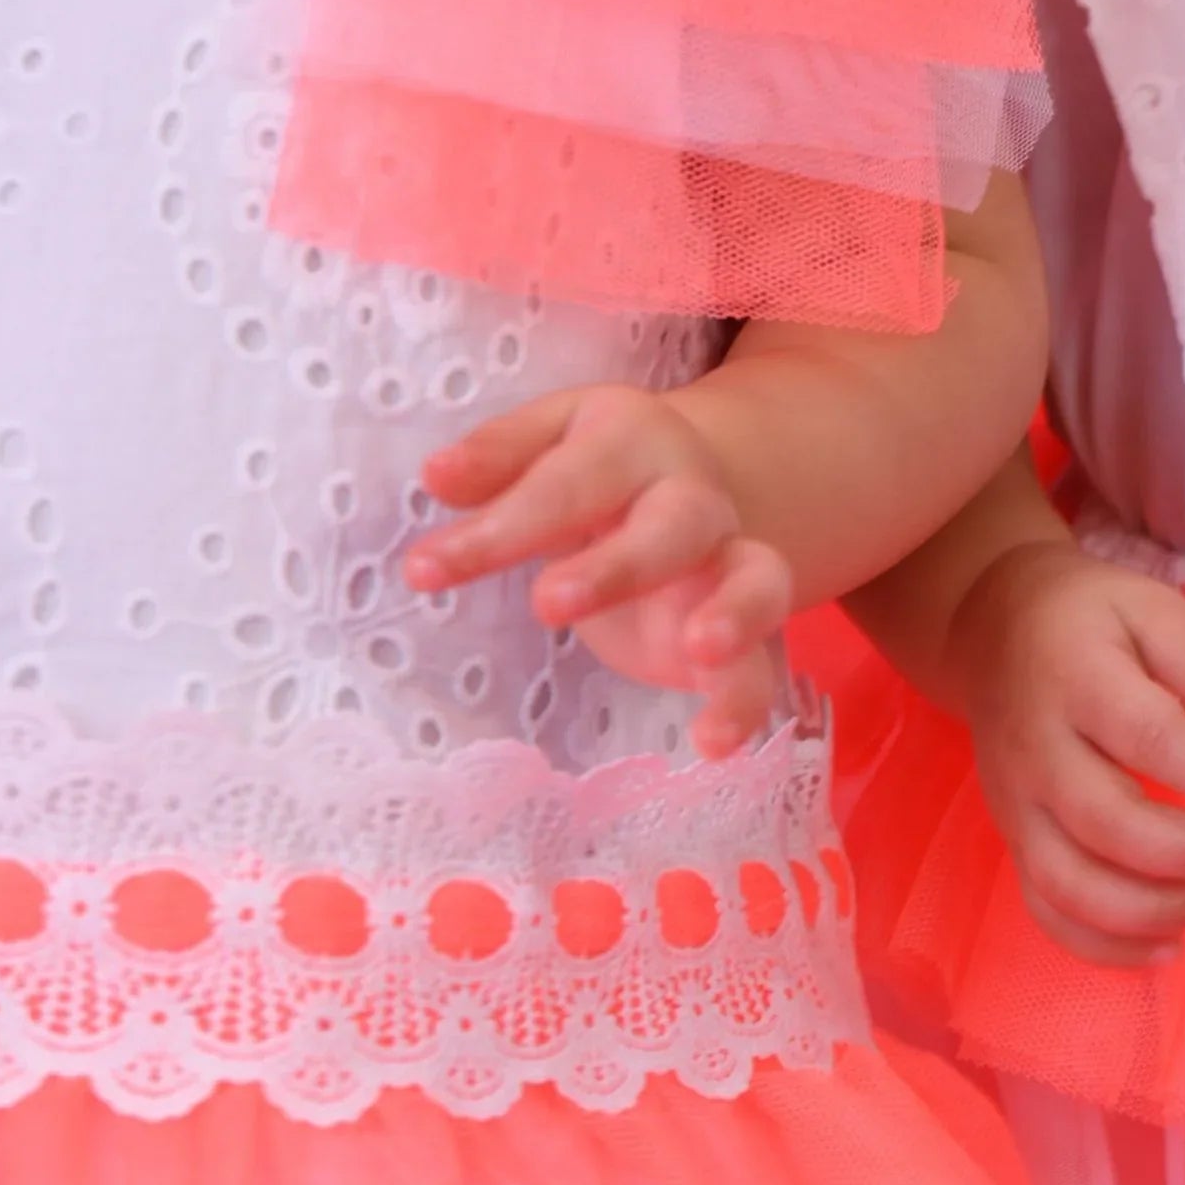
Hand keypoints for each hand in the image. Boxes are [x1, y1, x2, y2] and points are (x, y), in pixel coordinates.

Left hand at [412, 386, 791, 757]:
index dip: (499, 526)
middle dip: (619, 564)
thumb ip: (497, 458)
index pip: (567, 480)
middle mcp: (693, 497)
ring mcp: (726, 563)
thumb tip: (437, 476)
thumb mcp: (546, 443)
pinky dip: (744, 702)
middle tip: (547, 605)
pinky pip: (761, 665)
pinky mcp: (740, 632)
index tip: (423, 570)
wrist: (686, 485)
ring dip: (734, 612)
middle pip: (675, 522)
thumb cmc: (591, 471)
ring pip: (756, 578)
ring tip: (700, 649)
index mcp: (634, 441)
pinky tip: (715, 743)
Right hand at [955, 540, 1184, 969]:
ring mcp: (1015, 806)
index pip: (1153, 741)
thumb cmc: (1086, 617)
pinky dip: (1105, 947)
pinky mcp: (1012, 840)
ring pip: (1073, 885)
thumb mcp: (1149, 606)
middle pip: (1111, 826)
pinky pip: (1047, 910)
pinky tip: (1170, 946)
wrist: (989, 628)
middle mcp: (1036, 753)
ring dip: (1155, 910)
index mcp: (1075, 681)